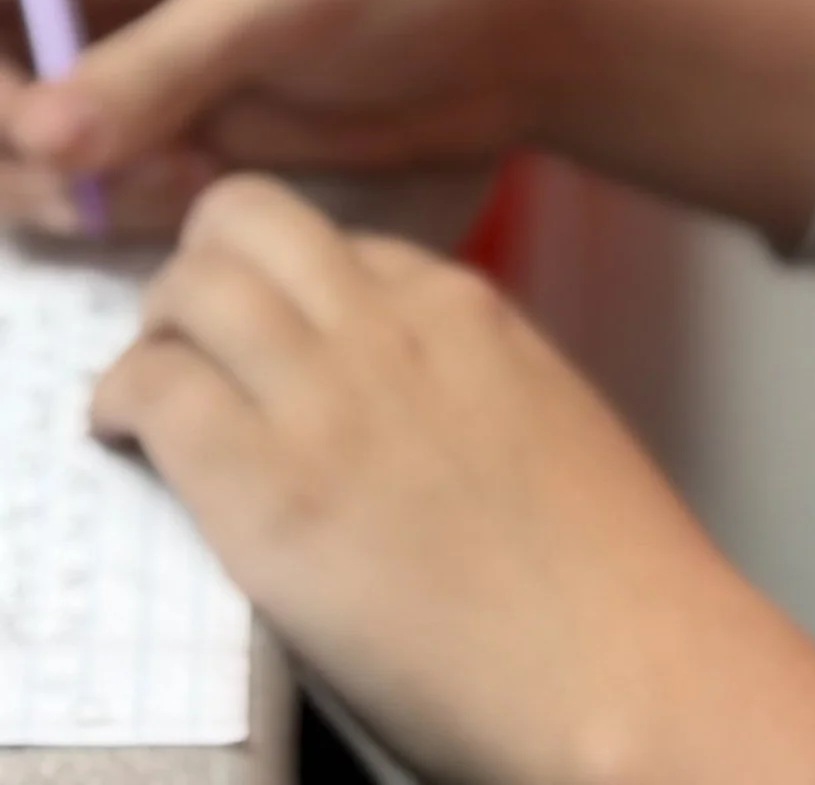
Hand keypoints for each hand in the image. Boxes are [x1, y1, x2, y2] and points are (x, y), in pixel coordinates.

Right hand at [0, 0, 814, 251]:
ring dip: (77, 189)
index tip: (22, 121)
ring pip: (22, 156)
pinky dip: (119, 215)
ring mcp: (126, 76)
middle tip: (94, 170)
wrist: (510, 38)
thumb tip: (38, 135)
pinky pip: (86, 198)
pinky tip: (207, 192)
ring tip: (193, 176)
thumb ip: (160, 64)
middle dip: (20, 139)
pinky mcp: (165, 148)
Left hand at [90, 176, 814, 784]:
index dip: (290, 285)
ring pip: (195, 285)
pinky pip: (158, 392)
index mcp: (469, 311)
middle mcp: (394, 328)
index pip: (341, 242)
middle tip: (188, 329)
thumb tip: (414, 410)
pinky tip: (122, 429)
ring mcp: (332, 398)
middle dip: (205, 264)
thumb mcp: (549, 425)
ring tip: (148, 382)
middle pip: (255, 223)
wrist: (624, 659)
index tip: (269, 328)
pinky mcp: (272, 489)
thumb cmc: (605, 578)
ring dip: (156, 323)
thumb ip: (474, 384)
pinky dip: (122, 398)